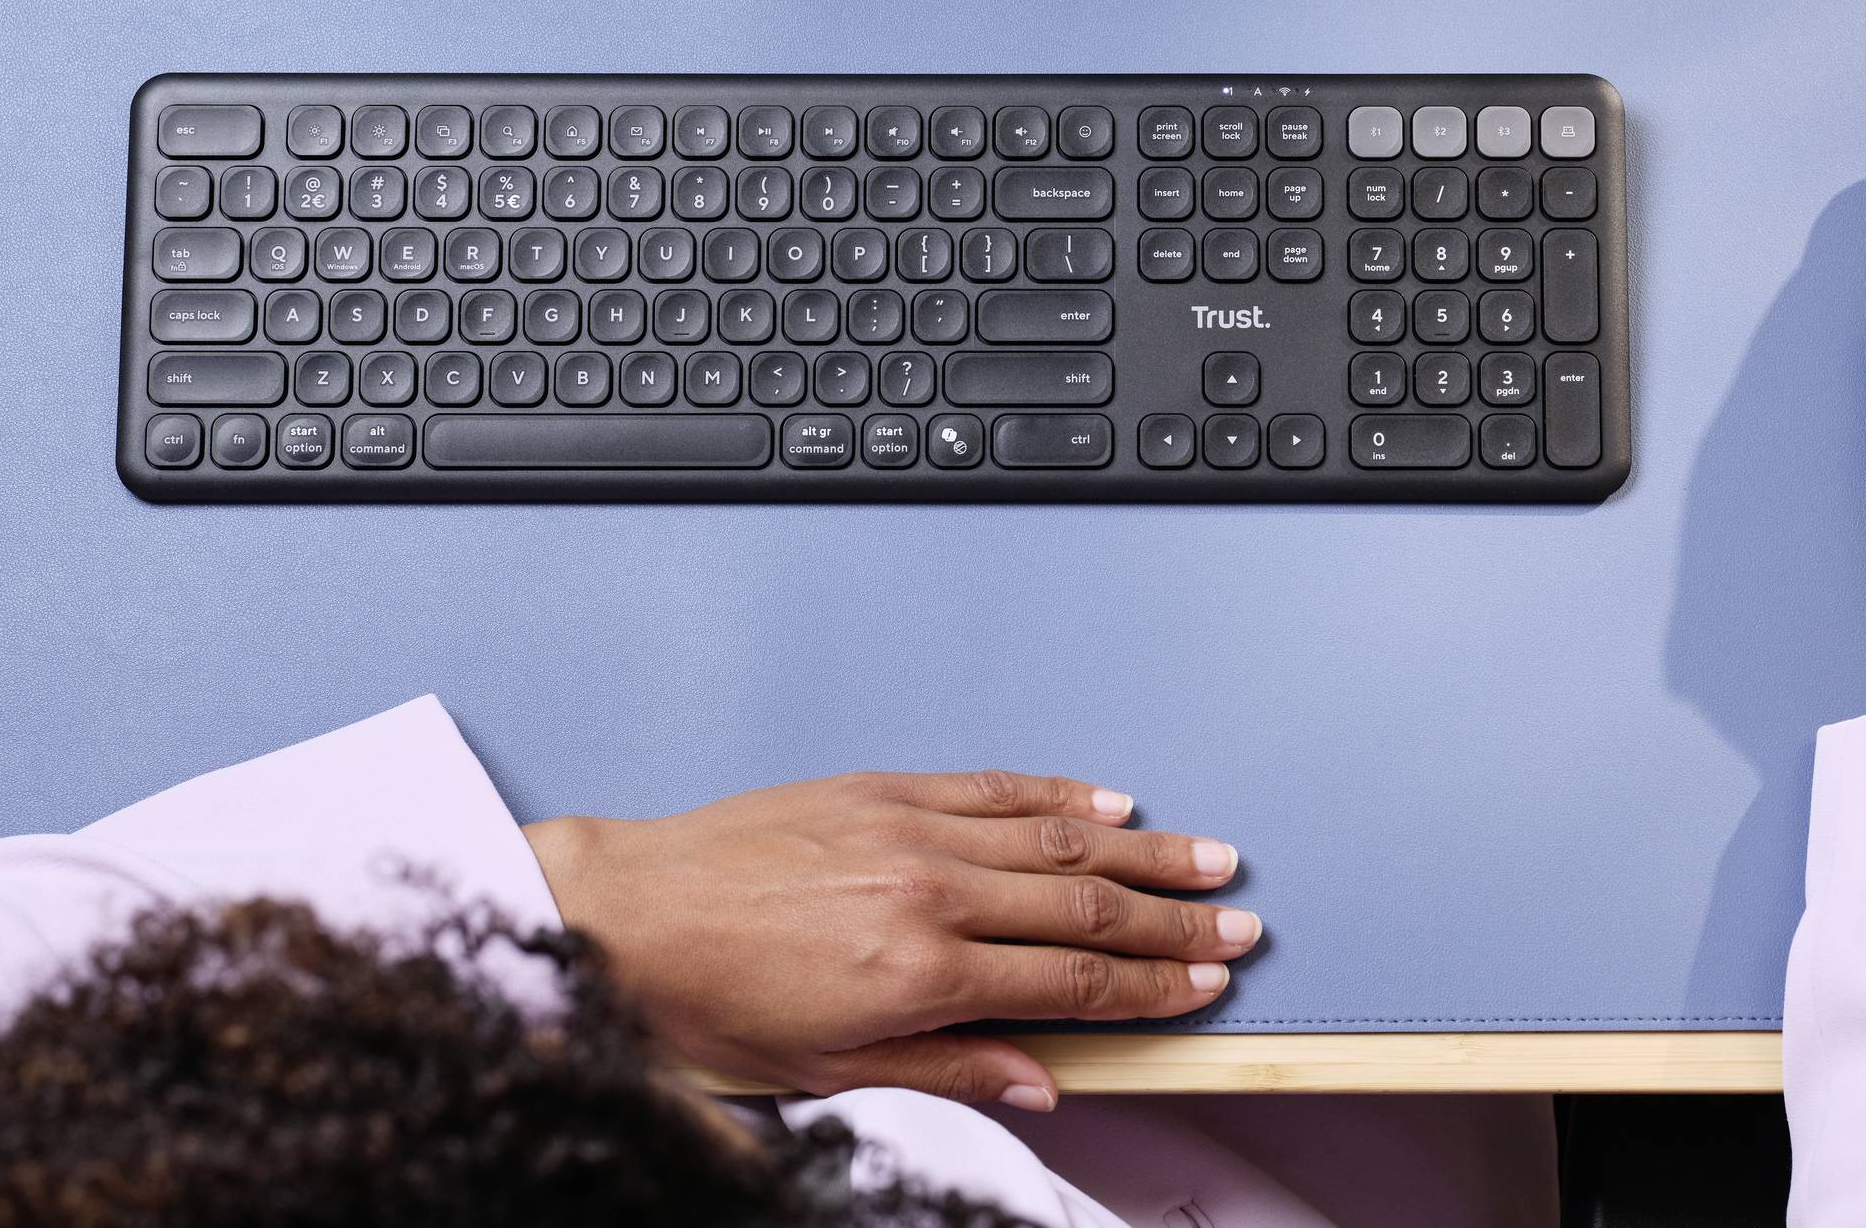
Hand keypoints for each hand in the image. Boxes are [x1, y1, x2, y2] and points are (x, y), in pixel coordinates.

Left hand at [520, 768, 1256, 1109]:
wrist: (625, 916)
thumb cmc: (710, 1003)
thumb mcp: (829, 1071)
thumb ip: (949, 1066)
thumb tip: (1043, 1078)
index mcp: (919, 971)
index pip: (1071, 979)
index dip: (1150, 984)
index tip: (1206, 984)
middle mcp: (929, 888)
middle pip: (1084, 902)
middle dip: (1172, 918)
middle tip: (1240, 924)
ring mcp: (909, 827)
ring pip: (1056, 834)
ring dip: (1142, 846)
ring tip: (1206, 856)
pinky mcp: (882, 788)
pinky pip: (992, 786)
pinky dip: (1059, 791)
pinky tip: (1108, 798)